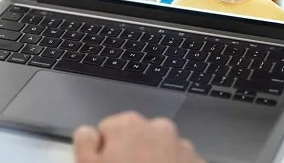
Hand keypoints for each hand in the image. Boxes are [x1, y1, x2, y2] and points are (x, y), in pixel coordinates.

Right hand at [73, 112, 203, 162]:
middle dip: (131, 155)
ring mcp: (183, 145)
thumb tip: (89, 132)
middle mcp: (158, 127)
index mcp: (128, 124)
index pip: (107, 131)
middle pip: (137, 138)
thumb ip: (84, 144)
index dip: (104, 153)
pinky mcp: (199, 162)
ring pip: (161, 150)